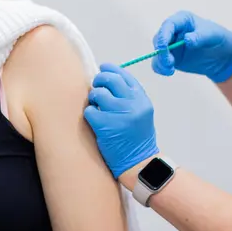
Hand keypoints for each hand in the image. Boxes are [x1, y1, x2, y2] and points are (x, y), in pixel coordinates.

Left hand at [84, 63, 158, 177]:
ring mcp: (118, 114)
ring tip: (98, 108)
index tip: (104, 67)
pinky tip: (96, 121)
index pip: (125, 76)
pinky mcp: (105, 125)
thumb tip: (109, 78)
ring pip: (97, 93)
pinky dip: (90, 114)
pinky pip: (90, 110)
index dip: (112, 69)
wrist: (139, 163)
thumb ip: (130, 96)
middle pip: (110, 79)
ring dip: (94, 99)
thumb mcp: (141, 112)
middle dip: (99, 80)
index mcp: (142, 100)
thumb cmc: (138, 137)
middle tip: (97, 87)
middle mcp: (132, 104)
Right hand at [152, 11, 231, 82]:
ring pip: (157, 52)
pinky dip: (161, 68)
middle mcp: (173, 31)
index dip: (163, 35)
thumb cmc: (220, 39)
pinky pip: (159, 62)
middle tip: (170, 63)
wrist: (224, 57)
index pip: (168, 25)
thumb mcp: (213, 35)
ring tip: (170, 70)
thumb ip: (200, 37)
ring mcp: (170, 45)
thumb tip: (186, 40)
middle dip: (161, 52)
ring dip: (160, 61)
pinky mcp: (170, 58)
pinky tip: (169, 72)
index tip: (163, 48)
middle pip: (159, 39)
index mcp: (182, 20)